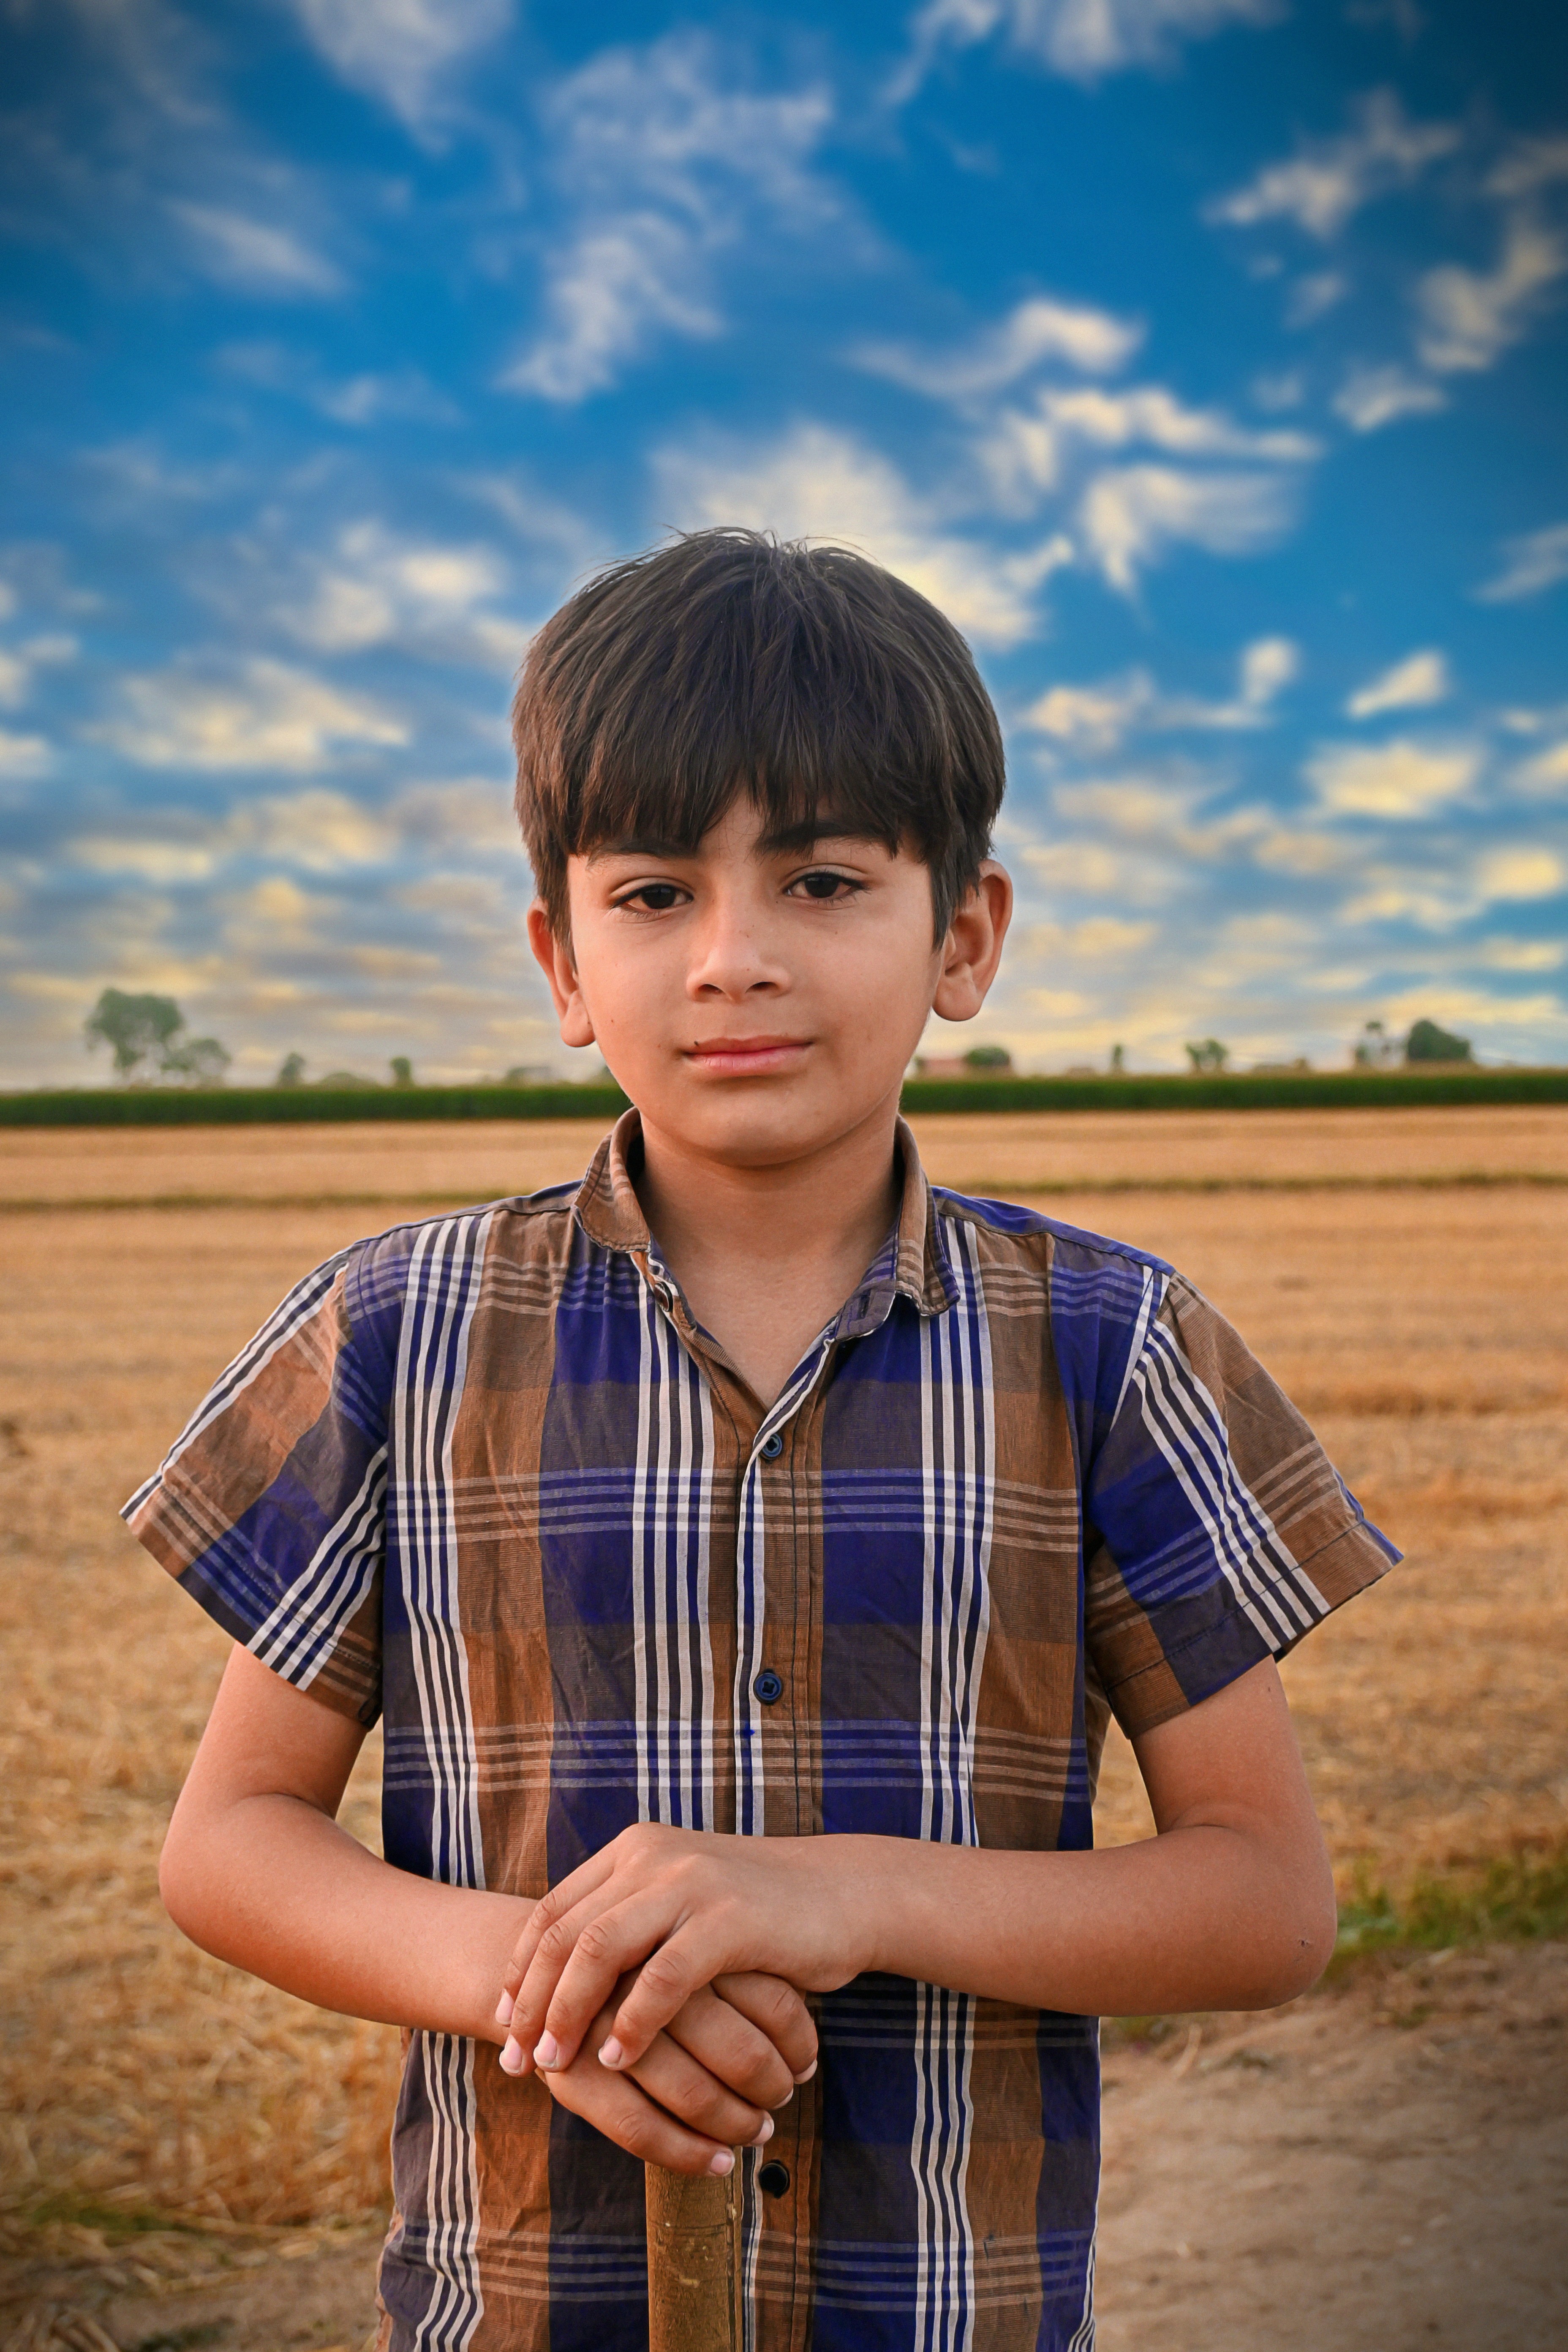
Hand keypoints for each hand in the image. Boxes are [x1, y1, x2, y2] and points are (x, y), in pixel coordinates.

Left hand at [496, 1823, 874, 2080]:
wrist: (841, 1894)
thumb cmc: (757, 1913)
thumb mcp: (681, 1902)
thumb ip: (630, 1922)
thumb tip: (565, 1983)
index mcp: (634, 1851)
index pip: (553, 1910)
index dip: (517, 1969)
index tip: (501, 2022)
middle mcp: (652, 1857)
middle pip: (565, 1933)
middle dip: (530, 2002)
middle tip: (516, 2060)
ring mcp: (690, 1884)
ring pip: (600, 1951)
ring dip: (568, 2015)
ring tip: (554, 2065)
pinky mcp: (728, 1920)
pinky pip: (662, 1979)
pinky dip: (632, 2024)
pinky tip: (619, 2060)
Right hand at [507, 1969, 817, 2176]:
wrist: (540, 1960)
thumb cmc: (634, 1959)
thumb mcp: (682, 1939)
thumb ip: (734, 1971)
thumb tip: (804, 2053)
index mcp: (685, 1935)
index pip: (773, 1999)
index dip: (797, 2042)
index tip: (804, 2065)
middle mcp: (648, 1977)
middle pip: (739, 2049)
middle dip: (770, 2086)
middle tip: (782, 2100)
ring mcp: (606, 2025)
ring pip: (694, 2094)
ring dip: (734, 2124)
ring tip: (757, 2131)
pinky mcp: (573, 2071)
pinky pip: (641, 2129)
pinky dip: (688, 2154)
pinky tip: (718, 2164)